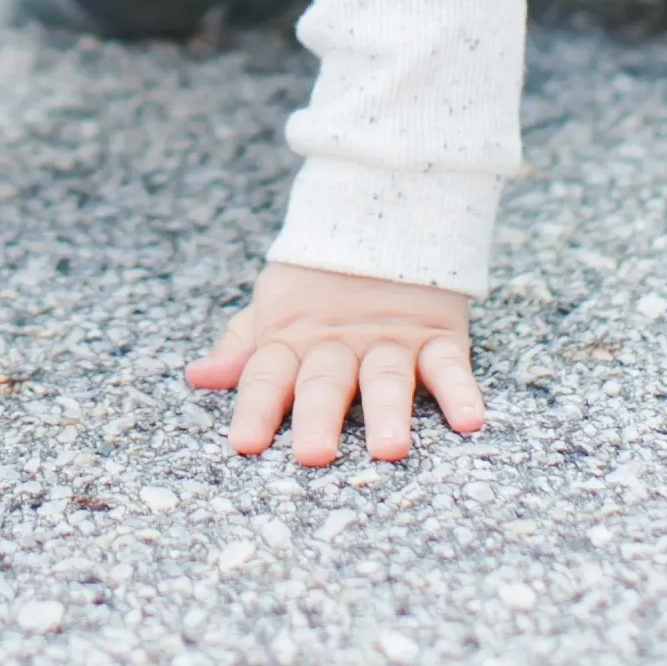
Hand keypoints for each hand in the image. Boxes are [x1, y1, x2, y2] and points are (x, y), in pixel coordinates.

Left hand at [187, 259, 485, 463]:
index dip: (256, 408)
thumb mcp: (275, 306)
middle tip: (313, 455)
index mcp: (295, 338)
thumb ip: (242, 347)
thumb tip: (198, 377)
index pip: (268, 375)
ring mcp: (390, 340)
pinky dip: (460, 391)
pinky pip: (450, 365)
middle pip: (326, 381)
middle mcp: (340, 343)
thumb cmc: (320, 278)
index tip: (245, 444)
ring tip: (389, 448)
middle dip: (318, 417)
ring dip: (387, 413)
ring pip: (387, 379)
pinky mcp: (436, 335)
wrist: (385, 210)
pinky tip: (468, 421)